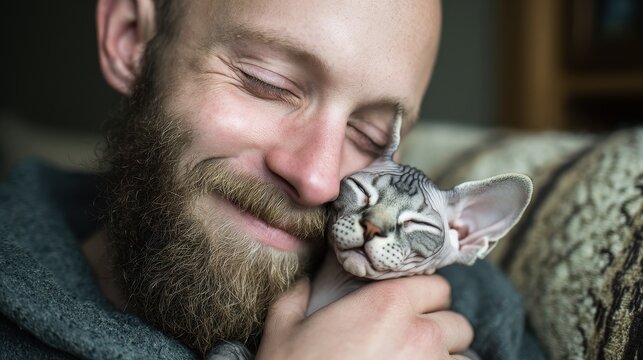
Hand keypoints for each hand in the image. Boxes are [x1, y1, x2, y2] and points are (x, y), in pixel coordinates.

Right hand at [256, 275, 472, 358]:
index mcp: (388, 305)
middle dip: (439, 332)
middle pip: (457, 325)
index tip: (411, 309)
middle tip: (413, 343)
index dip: (425, 297)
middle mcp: (420, 335)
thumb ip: (299, 294)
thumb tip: (305, 281)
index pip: (438, 287)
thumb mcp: (284, 327)